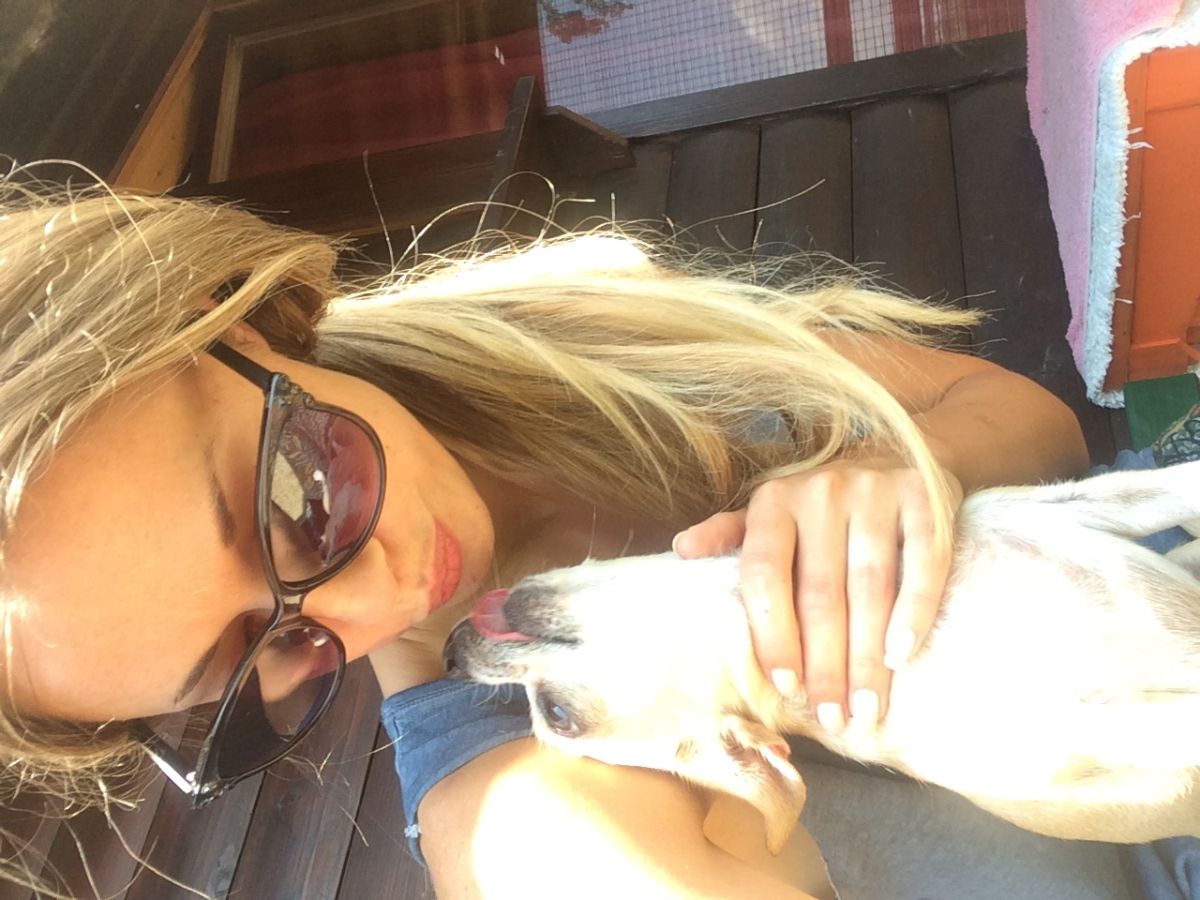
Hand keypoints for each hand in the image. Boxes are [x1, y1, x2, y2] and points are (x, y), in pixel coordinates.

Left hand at [672, 459, 961, 730]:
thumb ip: (729, 535)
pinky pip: (922, 562)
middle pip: (820, 592)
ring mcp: (874, 491)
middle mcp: (821, 492)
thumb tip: (682, 550)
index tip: (785, 685)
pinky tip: (903, 657)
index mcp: (773, 502)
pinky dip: (914, 612)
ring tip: (866, 708)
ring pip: (870, 586)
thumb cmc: (820, 504)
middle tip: (832, 717)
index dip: (773, 633)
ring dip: (868, 655)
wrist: (898, 447)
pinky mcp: (923, 495)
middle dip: (825, 663)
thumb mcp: (771, 512)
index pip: (764, 575)